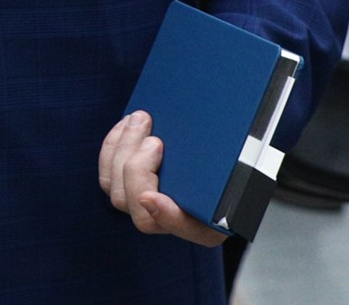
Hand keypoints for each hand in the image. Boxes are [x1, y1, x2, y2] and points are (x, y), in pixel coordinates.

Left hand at [98, 112, 226, 247]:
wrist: (213, 157)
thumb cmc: (231, 164)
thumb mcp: (240, 166)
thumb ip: (233, 164)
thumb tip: (231, 144)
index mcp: (207, 226)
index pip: (180, 227)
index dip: (164, 215)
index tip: (150, 197)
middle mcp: (172, 222)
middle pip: (139, 210)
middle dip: (138, 169)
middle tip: (154, 139)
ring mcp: (146, 208)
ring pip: (116, 192)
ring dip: (123, 151)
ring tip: (139, 121)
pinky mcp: (127, 190)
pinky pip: (108, 177)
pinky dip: (113, 148)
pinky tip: (126, 126)